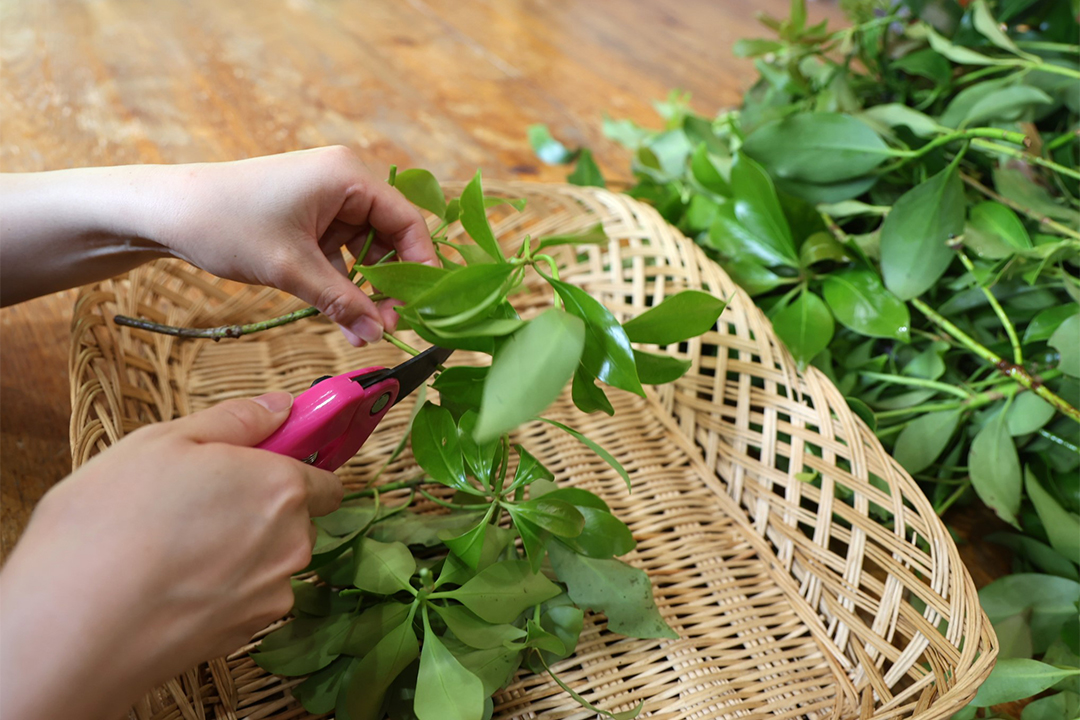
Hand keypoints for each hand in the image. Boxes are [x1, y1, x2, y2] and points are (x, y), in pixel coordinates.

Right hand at [0, 393, 342, 719]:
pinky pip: (246, 601)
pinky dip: (220, 593)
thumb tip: (281, 407)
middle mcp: (292, 543)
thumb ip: (235, 421)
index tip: (255, 471)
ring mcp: (271, 594)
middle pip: (296, 522)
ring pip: (269, 564)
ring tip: (172, 550)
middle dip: (259, 513)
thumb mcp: (164, 442)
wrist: (74, 627)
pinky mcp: (245, 635)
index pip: (325, 482)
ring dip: (239, 555)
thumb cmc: (112, 522)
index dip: (293, 473)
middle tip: (194, 507)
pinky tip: (171, 587)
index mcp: (281, 487)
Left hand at [155, 146, 436, 344]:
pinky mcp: (309, 219)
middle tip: (389, 326)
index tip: (423, 307)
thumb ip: (342, 302)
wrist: (165, 212)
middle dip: (390, 284)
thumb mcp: (291, 269)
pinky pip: (340, 254)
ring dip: (365, 290)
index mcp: (348, 175)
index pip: (407, 221)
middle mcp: (344, 181)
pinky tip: (344, 319)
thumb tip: (381, 335)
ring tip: (364, 330)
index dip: (421, 266)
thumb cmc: (226, 224)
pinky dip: (343, 284)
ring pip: (366, 250)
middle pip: (390, 236)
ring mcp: (326, 200)